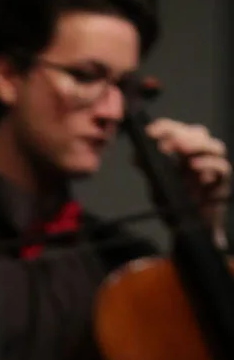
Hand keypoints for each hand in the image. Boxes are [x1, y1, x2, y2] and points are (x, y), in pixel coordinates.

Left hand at [145, 118, 230, 241]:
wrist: (188, 231)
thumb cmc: (176, 206)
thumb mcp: (157, 185)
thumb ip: (149, 169)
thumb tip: (136, 155)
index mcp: (184, 154)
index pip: (179, 131)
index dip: (167, 127)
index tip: (151, 130)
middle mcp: (200, 158)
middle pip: (199, 134)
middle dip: (182, 132)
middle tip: (167, 139)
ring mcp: (212, 170)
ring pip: (215, 147)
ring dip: (198, 144)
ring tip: (181, 148)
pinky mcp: (220, 185)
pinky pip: (222, 169)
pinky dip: (210, 164)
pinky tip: (195, 166)